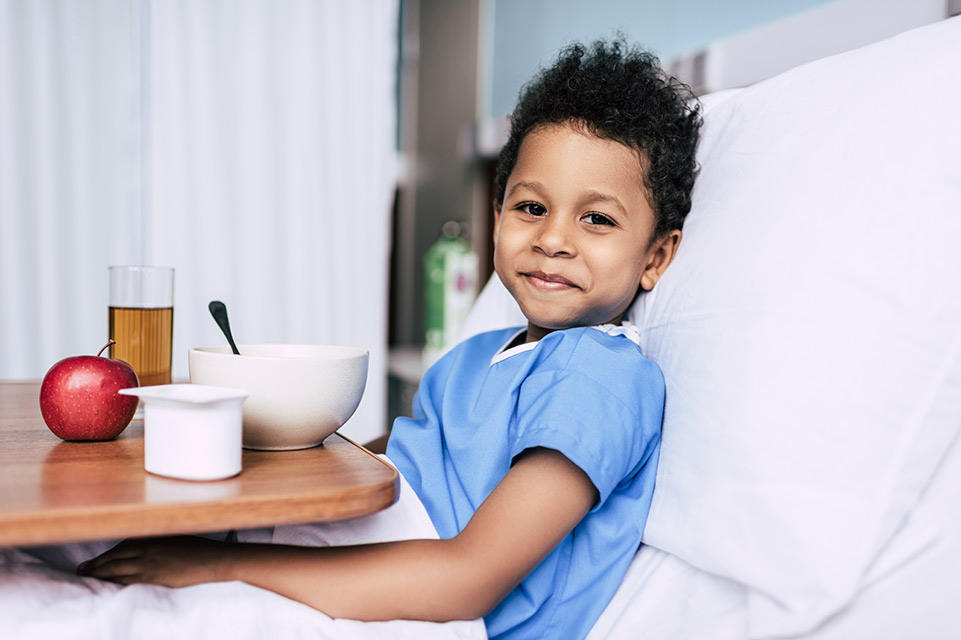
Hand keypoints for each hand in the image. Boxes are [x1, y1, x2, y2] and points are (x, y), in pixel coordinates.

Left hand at [77, 535, 231, 587]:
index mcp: (151, 538)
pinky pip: (127, 581)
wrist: (212, 560)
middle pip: (113, 558)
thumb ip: (157, 540)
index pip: (121, 546)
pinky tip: (107, 586)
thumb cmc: (198, 547)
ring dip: (99, 573)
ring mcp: (148, 565)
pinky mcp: (152, 578)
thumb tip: (145, 545)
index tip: (96, 558)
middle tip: (82, 570)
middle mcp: (145, 550)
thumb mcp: (175, 537)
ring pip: (116, 570)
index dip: (106, 553)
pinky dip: (113, 583)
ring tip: (88, 577)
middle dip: (96, 564)